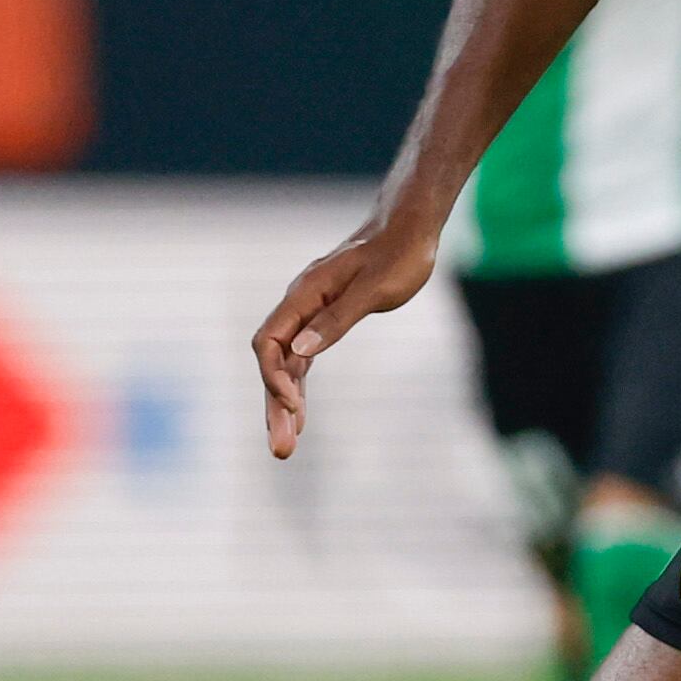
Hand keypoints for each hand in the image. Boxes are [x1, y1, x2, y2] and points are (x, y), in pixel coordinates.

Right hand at [253, 213, 439, 459]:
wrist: (409, 228)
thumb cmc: (399, 254)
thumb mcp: (376, 288)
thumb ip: (338, 319)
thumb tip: (302, 351)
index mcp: (305, 294)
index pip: (270, 343)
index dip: (275, 378)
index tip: (295, 407)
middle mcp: (300, 305)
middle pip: (274, 362)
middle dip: (275, 406)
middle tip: (281, 452)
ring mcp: (310, 313)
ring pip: (287, 365)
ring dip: (284, 404)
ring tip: (285, 447)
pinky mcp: (325, 319)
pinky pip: (303, 360)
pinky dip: (299, 386)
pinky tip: (299, 414)